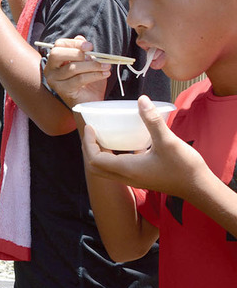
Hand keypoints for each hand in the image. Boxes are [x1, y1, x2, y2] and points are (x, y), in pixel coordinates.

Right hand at [42, 35, 110, 108]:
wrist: (91, 103)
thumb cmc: (89, 82)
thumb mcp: (88, 63)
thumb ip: (83, 51)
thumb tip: (80, 37)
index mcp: (55, 61)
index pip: (58, 45)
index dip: (74, 43)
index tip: (89, 46)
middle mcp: (50, 69)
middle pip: (57, 54)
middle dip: (78, 53)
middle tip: (94, 56)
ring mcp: (54, 81)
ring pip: (72, 68)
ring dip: (92, 65)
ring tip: (106, 66)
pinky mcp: (62, 90)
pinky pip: (79, 79)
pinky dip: (94, 75)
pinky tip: (104, 74)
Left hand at [82, 95, 205, 197]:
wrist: (199, 187)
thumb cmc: (184, 167)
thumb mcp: (168, 141)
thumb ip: (152, 121)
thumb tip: (141, 99)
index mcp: (127, 169)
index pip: (95, 159)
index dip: (88, 143)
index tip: (90, 127)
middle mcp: (126, 177)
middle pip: (95, 166)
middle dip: (89, 149)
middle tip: (92, 132)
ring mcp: (133, 179)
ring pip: (106, 170)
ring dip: (99, 154)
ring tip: (102, 136)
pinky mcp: (141, 178)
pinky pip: (118, 169)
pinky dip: (112, 157)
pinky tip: (123, 144)